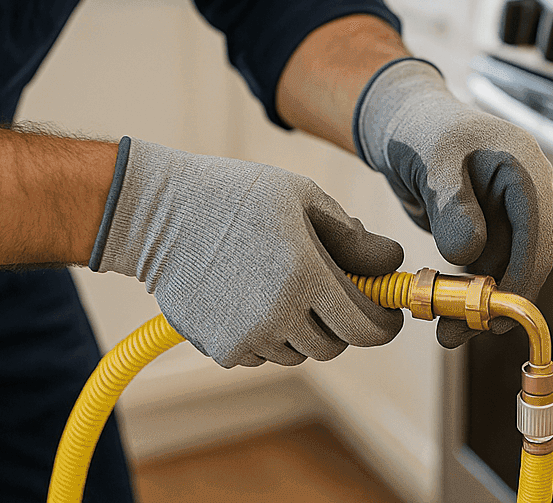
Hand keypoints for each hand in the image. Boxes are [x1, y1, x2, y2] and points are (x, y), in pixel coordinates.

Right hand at [91, 139, 404, 366]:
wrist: (160, 216)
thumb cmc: (237, 197)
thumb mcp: (304, 198)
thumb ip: (353, 236)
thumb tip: (392, 261)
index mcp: (305, 275)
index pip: (365, 326)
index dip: (384, 324)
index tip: (388, 315)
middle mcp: (278, 315)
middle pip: (334, 345)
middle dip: (342, 323)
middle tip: (332, 292)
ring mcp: (247, 337)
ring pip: (298, 352)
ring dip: (303, 329)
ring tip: (284, 285)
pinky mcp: (221, 349)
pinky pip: (263, 355)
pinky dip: (268, 335)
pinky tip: (251, 296)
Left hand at [355, 59, 552, 346]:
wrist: (402, 126)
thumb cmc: (419, 131)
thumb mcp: (433, 159)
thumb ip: (452, 204)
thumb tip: (469, 255)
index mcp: (524, 167)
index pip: (538, 230)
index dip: (524, 275)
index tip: (499, 313)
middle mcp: (526, 192)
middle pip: (531, 255)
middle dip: (502, 297)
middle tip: (466, 330)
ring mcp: (510, 212)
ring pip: (508, 268)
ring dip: (483, 302)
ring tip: (447, 330)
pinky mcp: (491, 229)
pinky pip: (488, 268)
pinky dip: (470, 291)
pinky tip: (444, 309)